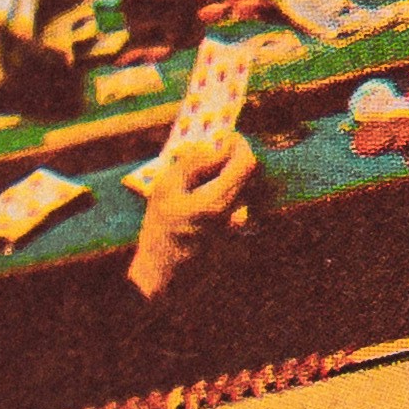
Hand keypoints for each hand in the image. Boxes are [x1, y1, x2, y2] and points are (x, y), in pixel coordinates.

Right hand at [127, 127, 259, 295]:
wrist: (164, 271)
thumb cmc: (161, 229)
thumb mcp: (165, 189)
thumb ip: (192, 163)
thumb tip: (213, 147)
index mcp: (219, 199)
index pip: (246, 162)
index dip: (239, 144)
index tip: (225, 137)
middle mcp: (236, 211)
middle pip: (248, 174)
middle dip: (234, 158)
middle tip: (214, 152)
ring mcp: (238, 223)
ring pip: (243, 188)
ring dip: (228, 176)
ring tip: (204, 176)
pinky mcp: (235, 232)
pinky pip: (238, 203)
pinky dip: (225, 192)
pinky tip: (204, 198)